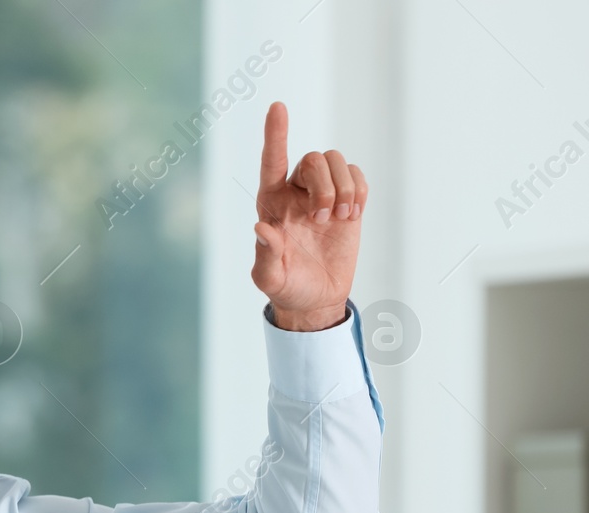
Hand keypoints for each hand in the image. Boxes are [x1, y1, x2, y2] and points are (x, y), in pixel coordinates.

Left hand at [250, 102, 367, 331]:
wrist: (317, 298)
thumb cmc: (287, 287)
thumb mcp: (269, 279)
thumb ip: (264, 256)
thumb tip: (260, 228)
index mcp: (270, 203)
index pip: (271, 161)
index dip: (275, 134)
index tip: (278, 106)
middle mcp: (295, 192)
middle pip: (313, 159)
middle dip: (324, 185)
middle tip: (322, 220)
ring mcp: (322, 194)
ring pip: (336, 160)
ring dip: (343, 187)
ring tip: (341, 218)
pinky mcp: (348, 201)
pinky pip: (357, 175)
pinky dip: (359, 190)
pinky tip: (353, 215)